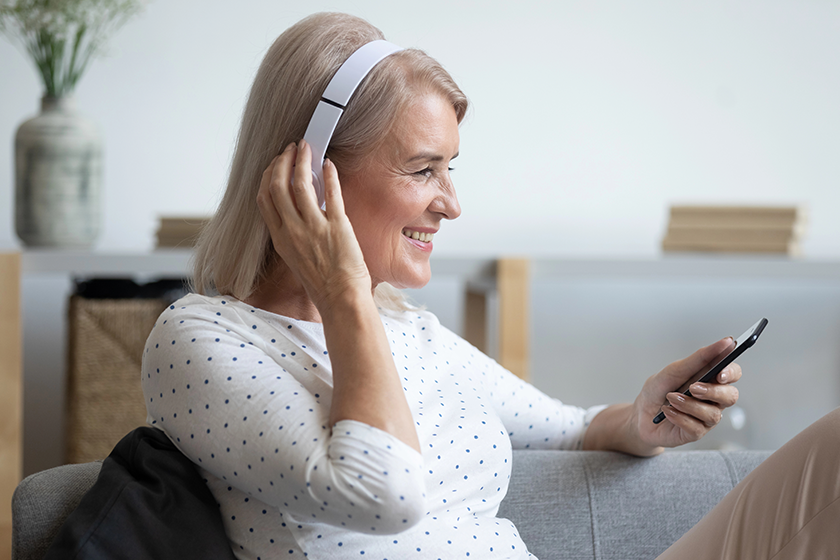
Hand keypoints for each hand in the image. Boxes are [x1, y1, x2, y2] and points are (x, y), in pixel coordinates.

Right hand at [256, 141, 371, 311]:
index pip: (264, 198)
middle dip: (282, 162)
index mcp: (280, 238)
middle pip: (278, 185)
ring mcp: (313, 227)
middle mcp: (292, 230)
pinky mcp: (337, 226)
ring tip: (306, 149)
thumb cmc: (321, 281)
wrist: (340, 298)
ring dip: (302, 161)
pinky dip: (329, 175)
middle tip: (291, 149)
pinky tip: (329, 164)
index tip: (275, 164)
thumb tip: (297, 207)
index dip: (268, 176)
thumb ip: (292, 231)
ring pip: (300, 183)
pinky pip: (331, 193)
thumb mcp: (295, 256)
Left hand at [633, 337, 741, 449]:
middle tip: (693, 388)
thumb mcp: (674, 370)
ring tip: (670, 398)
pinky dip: (679, 417)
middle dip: (713, 392)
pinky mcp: (696, 432)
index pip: (733, 373)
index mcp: (709, 379)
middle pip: (731, 396)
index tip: (720, 372)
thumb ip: (699, 358)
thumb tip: (726, 342)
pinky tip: (667, 411)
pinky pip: (696, 427)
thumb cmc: (658, 390)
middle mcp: (712, 398)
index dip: (731, 372)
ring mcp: (705, 417)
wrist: (640, 414)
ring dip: (689, 405)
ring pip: (713, 414)